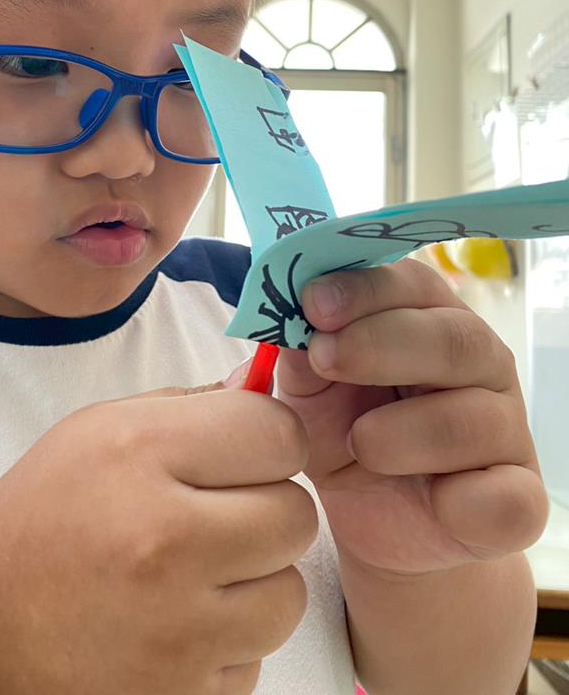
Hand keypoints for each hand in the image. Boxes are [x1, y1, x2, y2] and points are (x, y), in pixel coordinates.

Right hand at [0, 386, 316, 693]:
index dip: (270, 440)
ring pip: (289, 595)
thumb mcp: (100, 427)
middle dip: (269, 510)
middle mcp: (164, 540)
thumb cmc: (44, 510)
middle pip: (297, 516)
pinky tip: (177, 623)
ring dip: (257, 582)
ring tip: (199, 573)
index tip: (247, 453)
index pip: (279, 434)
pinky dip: (227, 642)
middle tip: (221, 516)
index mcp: (143, 454)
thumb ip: (191, 403)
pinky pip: (254, 659)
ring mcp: (174, 629)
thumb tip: (264, 386)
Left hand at [275, 259, 548, 576]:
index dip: (364, 290)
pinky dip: (459, 500)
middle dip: (381, 343)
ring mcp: (506, 430)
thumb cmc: (343, 435)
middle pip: (454, 337)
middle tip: (326, 356)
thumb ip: (303, 353)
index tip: (313, 302)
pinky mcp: (519, 499)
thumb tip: (286, 318)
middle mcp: (480, 363)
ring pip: (473, 417)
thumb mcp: (309, 391)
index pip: (413, 284)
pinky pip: (506, 497)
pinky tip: (428, 498)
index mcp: (430, 318)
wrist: (374, 522)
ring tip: (359, 444)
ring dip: (400, 432)